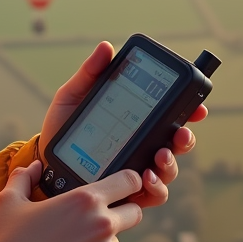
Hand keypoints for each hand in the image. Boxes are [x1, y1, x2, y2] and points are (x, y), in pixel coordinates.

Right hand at [0, 161, 142, 241]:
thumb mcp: (8, 201)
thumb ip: (24, 177)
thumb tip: (34, 167)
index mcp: (85, 199)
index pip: (130, 181)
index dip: (129, 181)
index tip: (122, 185)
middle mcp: (102, 224)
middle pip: (135, 212)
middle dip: (123, 211)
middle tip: (95, 217)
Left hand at [39, 42, 207, 209]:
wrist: (44, 161)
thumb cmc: (62, 127)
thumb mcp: (73, 96)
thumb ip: (89, 74)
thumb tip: (105, 47)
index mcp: (136, 121)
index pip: (171, 115)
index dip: (190, 110)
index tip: (198, 108)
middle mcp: (143, 145)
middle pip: (178, 143)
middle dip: (186, 139)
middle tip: (180, 134)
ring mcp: (138, 169)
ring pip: (169, 169)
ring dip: (171, 163)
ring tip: (160, 156)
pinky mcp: (129, 192)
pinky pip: (153, 194)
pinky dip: (155, 188)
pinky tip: (145, 179)